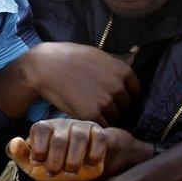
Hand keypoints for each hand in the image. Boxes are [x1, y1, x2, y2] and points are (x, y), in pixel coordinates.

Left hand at [7, 119, 105, 180]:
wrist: (79, 167)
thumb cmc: (51, 163)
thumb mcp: (32, 163)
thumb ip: (18, 154)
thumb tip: (14, 142)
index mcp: (45, 127)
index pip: (41, 129)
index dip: (39, 150)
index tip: (38, 164)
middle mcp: (63, 123)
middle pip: (59, 139)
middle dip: (55, 162)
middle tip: (55, 173)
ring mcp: (81, 127)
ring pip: (79, 137)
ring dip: (74, 161)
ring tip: (71, 171)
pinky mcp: (98, 133)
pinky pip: (99, 138)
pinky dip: (94, 155)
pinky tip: (89, 164)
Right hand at [22, 43, 139, 125]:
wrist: (46, 66)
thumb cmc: (70, 58)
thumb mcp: (99, 56)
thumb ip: (116, 65)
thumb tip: (134, 59)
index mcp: (124, 71)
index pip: (135, 92)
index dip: (124, 96)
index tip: (113, 98)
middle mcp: (118, 87)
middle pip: (125, 107)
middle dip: (114, 107)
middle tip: (96, 103)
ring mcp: (106, 101)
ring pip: (114, 117)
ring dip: (104, 116)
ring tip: (87, 107)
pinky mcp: (91, 114)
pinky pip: (100, 125)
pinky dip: (93, 123)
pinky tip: (82, 114)